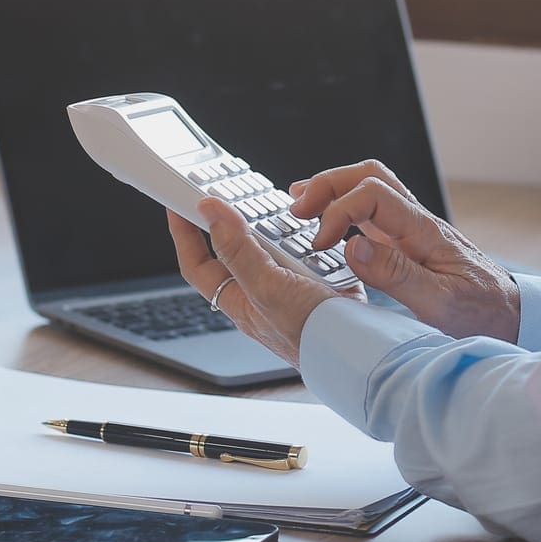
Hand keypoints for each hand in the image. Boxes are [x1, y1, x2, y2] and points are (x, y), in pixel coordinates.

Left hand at [167, 200, 364, 366]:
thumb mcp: (267, 288)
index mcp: (240, 301)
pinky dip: (311, 235)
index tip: (178, 203)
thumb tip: (211, 212)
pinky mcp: (320, 280)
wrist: (362, 350)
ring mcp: (292, 286)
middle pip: (236, 248)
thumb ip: (238, 250)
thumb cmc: (312, 335)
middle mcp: (262, 294)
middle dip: (235, 220)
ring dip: (278, 226)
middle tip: (232, 191)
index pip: (198, 264)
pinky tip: (317, 228)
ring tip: (280, 209)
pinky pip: (309, 249)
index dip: (183, 233)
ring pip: (275, 245)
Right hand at [290, 160, 521, 343]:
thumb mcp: (440, 302)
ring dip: (332, 189)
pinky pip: (371, 211)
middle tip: (296, 210)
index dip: (338, 212)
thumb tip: (353, 248)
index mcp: (424, 231)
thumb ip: (396, 275)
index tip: (319, 244)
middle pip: (369, 175)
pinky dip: (342, 208)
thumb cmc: (481, 311)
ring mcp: (411, 230)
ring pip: (369, 186)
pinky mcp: (406, 242)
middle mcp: (417, 222)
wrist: (510, 315)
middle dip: (328, 184)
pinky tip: (323, 221)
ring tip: (299, 204)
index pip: (373, 194)